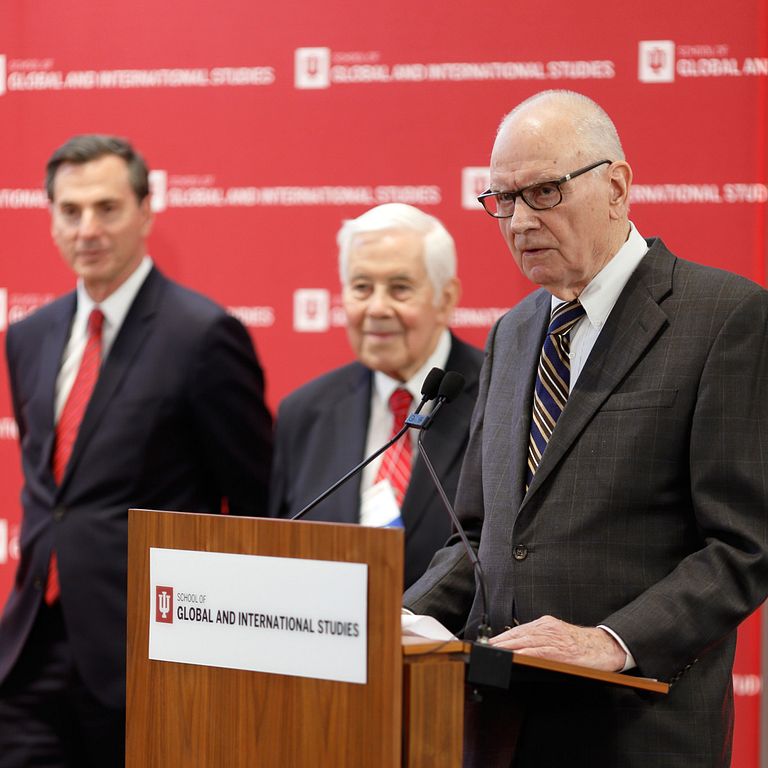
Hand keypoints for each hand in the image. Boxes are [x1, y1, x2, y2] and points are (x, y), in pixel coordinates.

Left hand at [488, 615, 626, 671]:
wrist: (605, 647)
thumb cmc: (581, 645)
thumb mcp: (558, 636)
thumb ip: (541, 639)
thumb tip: (520, 647)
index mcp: (546, 624)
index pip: (519, 629)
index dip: (502, 636)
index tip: (489, 642)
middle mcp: (548, 628)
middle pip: (519, 634)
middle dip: (500, 641)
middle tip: (485, 647)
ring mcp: (554, 638)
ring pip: (526, 641)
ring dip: (508, 647)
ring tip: (494, 651)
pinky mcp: (561, 650)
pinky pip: (540, 651)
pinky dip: (526, 653)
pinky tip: (516, 656)